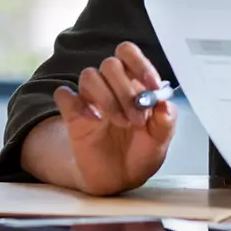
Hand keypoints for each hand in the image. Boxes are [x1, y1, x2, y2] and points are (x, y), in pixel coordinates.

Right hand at [52, 41, 176, 195]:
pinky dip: (76, 103)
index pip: (129, 53)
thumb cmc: (142, 151)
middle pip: (110, 64)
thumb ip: (166, 120)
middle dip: (126, 89)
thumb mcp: (161, 139)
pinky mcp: (73, 115)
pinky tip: (94, 120)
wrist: (121, 178)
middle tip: (138, 117)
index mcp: (135, 82)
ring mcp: (91, 99)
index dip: (140, 64)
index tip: (152, 86)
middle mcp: (111, 85)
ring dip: (107, 98)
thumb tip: (164, 103)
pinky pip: (64, 95)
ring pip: (89, 76)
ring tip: (121, 122)